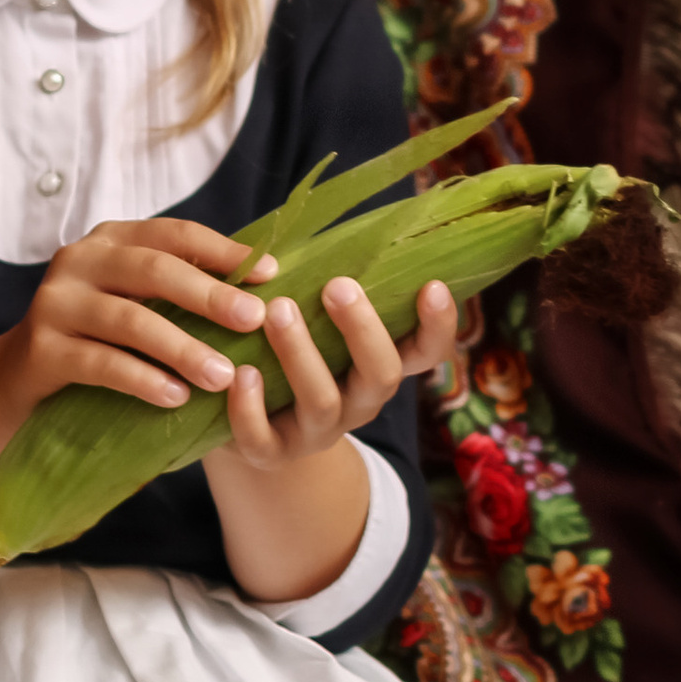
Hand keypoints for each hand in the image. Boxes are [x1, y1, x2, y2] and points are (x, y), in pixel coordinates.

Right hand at [0, 217, 280, 419]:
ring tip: (223, 375)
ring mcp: (54, 303)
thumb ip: (183, 289)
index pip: (176, 235)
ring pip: (130, 320)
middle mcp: (79, 261)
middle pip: (153, 270)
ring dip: (183, 349)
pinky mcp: (40, 350)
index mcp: (112, 239)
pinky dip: (144, 380)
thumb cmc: (101, 336)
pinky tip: (177, 397)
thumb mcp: (139, 300)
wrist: (20, 379)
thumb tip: (266, 290)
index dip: (225, 252)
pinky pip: (101, 363)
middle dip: (209, 295)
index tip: (272, 274)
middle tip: (255, 320)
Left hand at [211, 275, 457, 470]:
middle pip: (381, 375)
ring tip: (277, 310)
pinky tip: (241, 373)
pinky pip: (264, 440)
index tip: (431, 285)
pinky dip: (251, 408)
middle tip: (338, 285)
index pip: (427, 352)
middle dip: (362, 330)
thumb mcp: (318, 323)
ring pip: (324, 401)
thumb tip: (338, 227)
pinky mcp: (271, 453)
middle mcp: (360, 402)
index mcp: (378, 368)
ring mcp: (318, 431)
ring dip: (301, 354)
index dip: (439, 325)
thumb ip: (329, 289)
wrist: (245, 426)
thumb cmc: (288, 352)